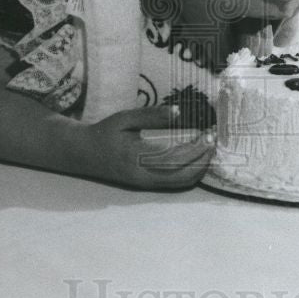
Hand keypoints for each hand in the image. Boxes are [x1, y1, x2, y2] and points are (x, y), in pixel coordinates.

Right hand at [83, 105, 215, 189]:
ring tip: (209, 149)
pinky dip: (190, 173)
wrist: (84, 154)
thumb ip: (151, 116)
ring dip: (199, 168)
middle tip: (213, 141)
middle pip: (183, 175)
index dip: (196, 148)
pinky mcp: (147, 185)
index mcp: (137, 157)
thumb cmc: (105, 133)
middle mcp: (143, 175)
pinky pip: (174, 184)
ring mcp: (145, 183)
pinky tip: (197, 158)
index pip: (176, 157)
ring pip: (181, 183)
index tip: (209, 134)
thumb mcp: (125, 119)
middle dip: (203, 160)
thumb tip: (178, 112)